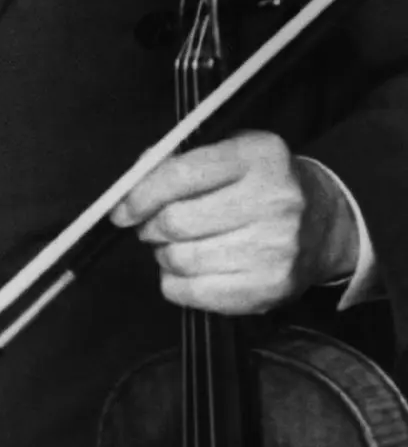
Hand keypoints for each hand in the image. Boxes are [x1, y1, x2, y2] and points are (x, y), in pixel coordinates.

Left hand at [112, 130, 359, 311]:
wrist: (326, 225)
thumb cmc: (260, 184)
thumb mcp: (230, 153)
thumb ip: (177, 160)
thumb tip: (130, 184)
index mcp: (258, 158)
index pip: (181, 175)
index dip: (140, 195)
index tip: (122, 210)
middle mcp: (274, 202)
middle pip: (176, 222)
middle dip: (150, 227)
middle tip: (152, 227)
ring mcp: (276, 249)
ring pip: (180, 259)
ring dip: (164, 255)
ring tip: (177, 246)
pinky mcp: (270, 288)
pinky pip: (193, 293)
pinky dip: (176, 284)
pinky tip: (190, 270)